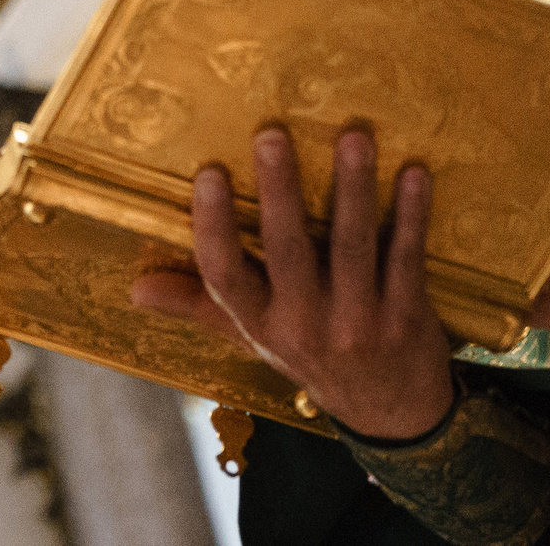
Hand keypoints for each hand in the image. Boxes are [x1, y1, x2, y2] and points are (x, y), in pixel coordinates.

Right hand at [129, 125, 454, 439]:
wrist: (391, 414)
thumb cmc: (311, 357)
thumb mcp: (252, 339)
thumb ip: (199, 305)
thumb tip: (135, 289)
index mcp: (261, 323)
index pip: (226, 275)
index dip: (214, 226)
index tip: (209, 173)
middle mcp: (305, 324)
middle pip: (288, 250)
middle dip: (280, 191)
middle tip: (271, 135)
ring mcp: (359, 321)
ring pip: (351, 246)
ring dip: (353, 189)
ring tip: (352, 137)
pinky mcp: (406, 314)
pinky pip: (406, 257)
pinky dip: (412, 214)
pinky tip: (414, 173)